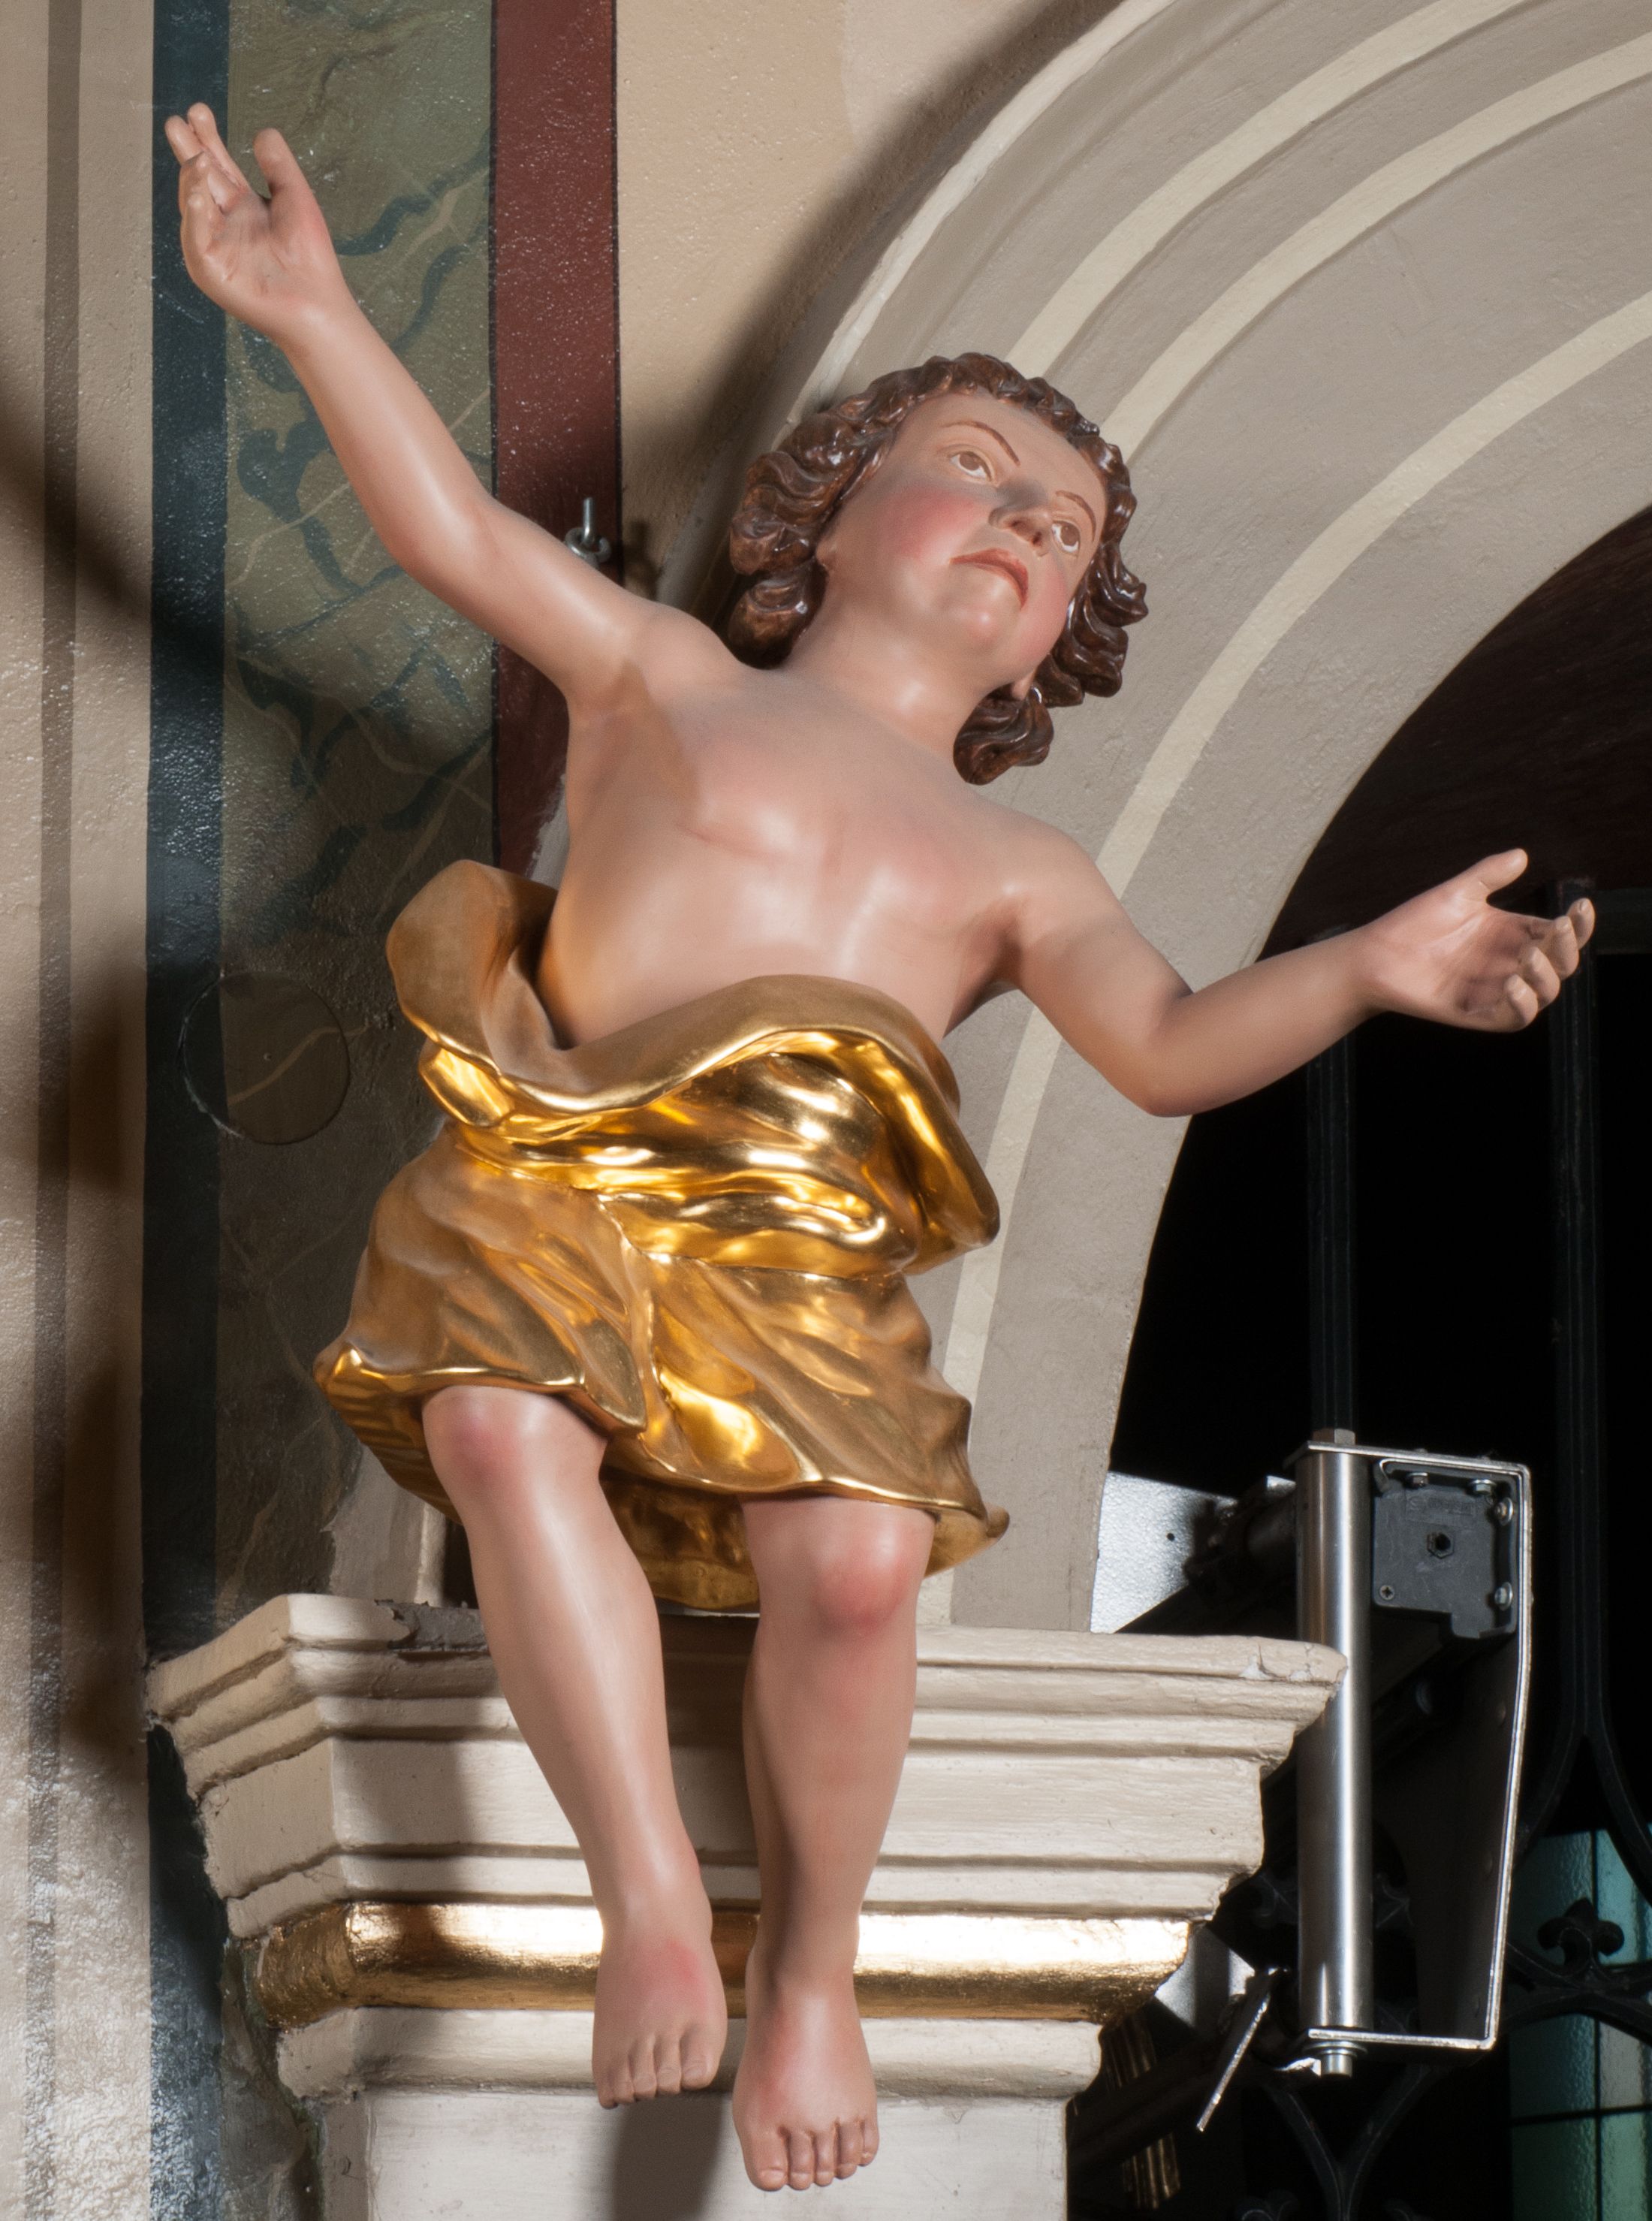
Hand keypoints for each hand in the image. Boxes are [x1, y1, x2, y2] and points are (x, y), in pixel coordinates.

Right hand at [164, 104, 349, 340]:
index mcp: (243, 207)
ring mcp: (214, 246)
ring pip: (193, 205)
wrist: (317, 302)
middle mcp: (224, 224)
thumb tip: (263, 132)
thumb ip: (278, 166)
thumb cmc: (310, 256)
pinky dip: (195, 215)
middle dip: (187, 151)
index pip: (218, 166)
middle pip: (199, 180)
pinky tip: (199, 192)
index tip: (198, 111)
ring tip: (197, 156)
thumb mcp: (294, 197)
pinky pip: (196, 238)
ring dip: (192, 179)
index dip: (207, 138)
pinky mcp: (210, 270)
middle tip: (175, 121)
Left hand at [1360, 849, 1593, 1030]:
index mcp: (1513, 934)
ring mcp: (1497, 991)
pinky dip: (1521, 1005)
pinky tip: (1512, 984)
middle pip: (1559, 964)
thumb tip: (1521, 854)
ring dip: (1545, 976)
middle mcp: (1511, 964)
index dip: (1577, 924)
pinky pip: (1513, 1018)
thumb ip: (1488, 875)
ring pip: (1544, 993)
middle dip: (1568, 948)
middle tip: (1560, 929)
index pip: (1558, 933)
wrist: (1375, 955)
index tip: (1580, 906)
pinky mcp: (1478, 1014)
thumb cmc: (1414, 924)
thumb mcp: (1456, 895)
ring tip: (1529, 956)